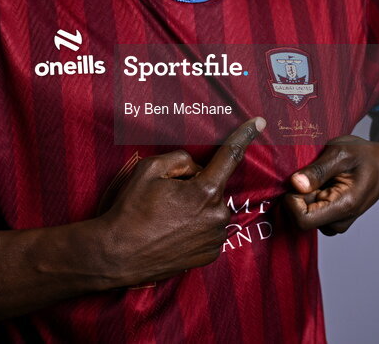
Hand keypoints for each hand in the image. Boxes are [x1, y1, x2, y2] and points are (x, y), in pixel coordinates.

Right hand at [99, 117, 264, 285]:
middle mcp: (218, 215)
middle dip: (196, 185)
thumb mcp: (149, 169)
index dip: (244, 136)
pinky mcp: (211, 254)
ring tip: (167, 218)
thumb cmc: (132, 209)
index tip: (259, 122)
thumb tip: (195, 167)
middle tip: (167, 198)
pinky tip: (174, 232)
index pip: (230, 156)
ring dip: (196, 207)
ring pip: (212, 208)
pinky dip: (196, 226)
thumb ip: (180, 158)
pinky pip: (209, 229)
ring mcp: (216, 238)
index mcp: (205, 192)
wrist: (118, 255)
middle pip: (213, 186)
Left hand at [284, 136, 378, 235]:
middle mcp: (340, 221)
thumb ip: (318, 170)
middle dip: (298, 197)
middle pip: (302, 218)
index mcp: (344, 206)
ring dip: (304, 197)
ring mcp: (337, 222)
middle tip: (310, 174)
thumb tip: (295, 184)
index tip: (296, 181)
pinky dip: (310, 199)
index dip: (291, 202)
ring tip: (320, 177)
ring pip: (305, 217)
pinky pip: (311, 214)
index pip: (303, 220)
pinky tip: (321, 184)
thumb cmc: (365, 156)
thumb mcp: (341, 152)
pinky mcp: (333, 219)